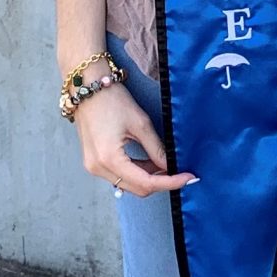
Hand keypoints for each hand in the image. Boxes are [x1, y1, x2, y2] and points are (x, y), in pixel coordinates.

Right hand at [75, 81, 195, 197]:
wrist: (88, 87)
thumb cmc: (111, 100)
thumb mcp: (141, 123)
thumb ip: (157, 148)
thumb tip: (171, 166)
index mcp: (109, 158)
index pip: (146, 182)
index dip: (170, 182)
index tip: (188, 178)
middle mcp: (98, 168)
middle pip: (137, 188)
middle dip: (161, 182)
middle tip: (180, 172)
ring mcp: (94, 166)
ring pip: (129, 184)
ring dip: (149, 177)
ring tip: (165, 163)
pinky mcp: (95, 162)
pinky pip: (120, 176)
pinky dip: (137, 172)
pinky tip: (150, 162)